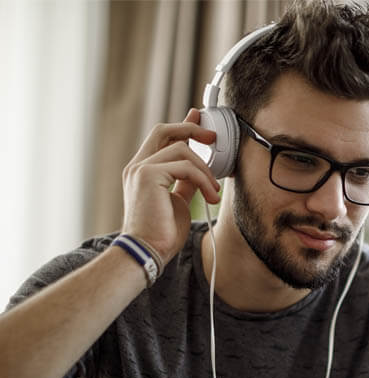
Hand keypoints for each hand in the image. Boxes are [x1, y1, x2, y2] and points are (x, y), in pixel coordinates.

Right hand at [121, 108, 220, 263]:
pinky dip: (203, 180)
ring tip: (214, 192)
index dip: (181, 126)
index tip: (198, 118)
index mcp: (142, 171)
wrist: (147, 252)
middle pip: (164, 130)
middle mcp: (137, 166)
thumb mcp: (178, 203)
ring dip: (206, 171)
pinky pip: (185, 167)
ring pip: (182, 150)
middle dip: (191, 128)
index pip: (161, 139)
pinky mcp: (148, 175)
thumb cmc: (161, 234)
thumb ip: (185, 184)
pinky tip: (211, 196)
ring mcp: (140, 169)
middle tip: (213, 138)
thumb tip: (200, 174)